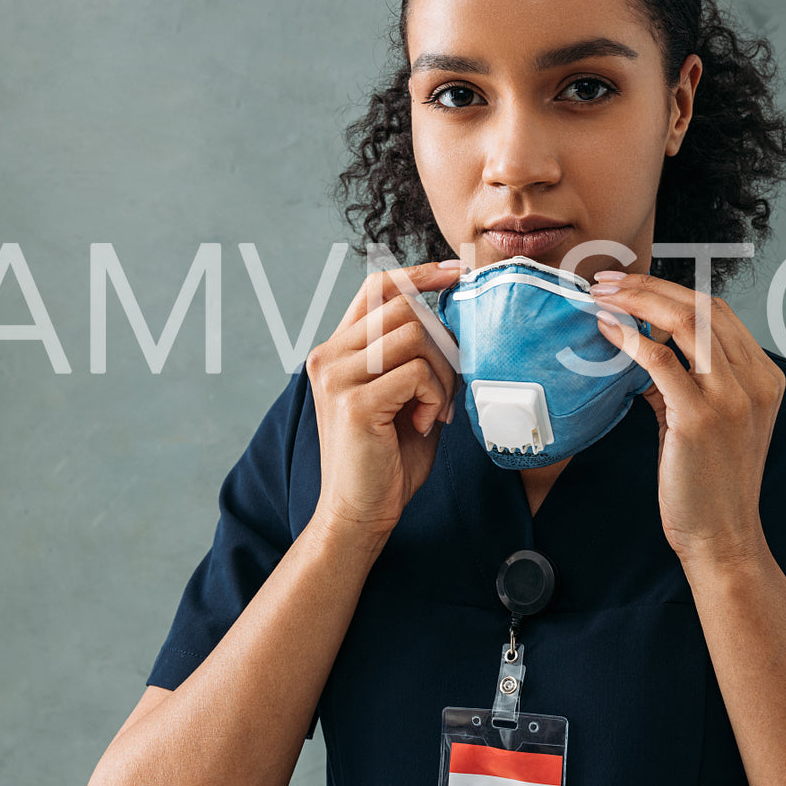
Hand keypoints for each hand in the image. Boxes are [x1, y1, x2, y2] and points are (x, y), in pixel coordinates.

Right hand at [305, 259, 463, 539]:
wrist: (360, 513)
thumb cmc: (388, 458)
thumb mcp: (402, 395)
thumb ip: (414, 356)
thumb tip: (451, 319)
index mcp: (338, 350)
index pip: (377, 286)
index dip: (419, 272)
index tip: (456, 272)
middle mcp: (329, 356)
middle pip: (403, 306)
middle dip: (441, 341)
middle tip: (447, 383)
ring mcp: (337, 377)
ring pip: (413, 336)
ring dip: (440, 374)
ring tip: (433, 409)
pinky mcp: (354, 402)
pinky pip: (415, 373)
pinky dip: (433, 397)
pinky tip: (424, 424)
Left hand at [588, 272, 785, 565]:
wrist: (723, 538)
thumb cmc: (711, 483)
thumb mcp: (712, 421)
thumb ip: (687, 380)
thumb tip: (640, 344)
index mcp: (765, 377)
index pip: (718, 312)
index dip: (671, 290)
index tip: (632, 284)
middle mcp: (755, 382)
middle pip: (702, 307)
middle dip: (649, 286)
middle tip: (606, 282)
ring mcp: (731, 399)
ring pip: (685, 323)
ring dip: (636, 300)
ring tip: (600, 297)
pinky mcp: (700, 419)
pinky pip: (660, 360)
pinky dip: (630, 338)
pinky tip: (606, 331)